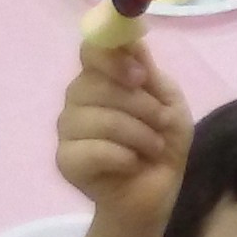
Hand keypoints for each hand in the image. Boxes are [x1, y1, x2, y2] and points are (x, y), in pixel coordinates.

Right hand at [58, 42, 192, 228]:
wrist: (153, 194)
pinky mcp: (65, 160)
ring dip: (137, 134)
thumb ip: (151, 74)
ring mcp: (67, 129)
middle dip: (139, 104)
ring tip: (154, 147)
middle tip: (162, 122)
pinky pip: (91, 149)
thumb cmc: (160, 144)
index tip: (141, 76)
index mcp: (101, 77)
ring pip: (97, 118)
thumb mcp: (170, 105)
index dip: (114, 58)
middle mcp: (78, 97)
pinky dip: (122, 156)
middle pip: (95, 83)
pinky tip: (132, 163)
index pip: (91, 49)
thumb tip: (132, 41)